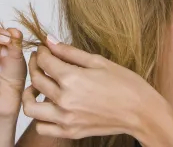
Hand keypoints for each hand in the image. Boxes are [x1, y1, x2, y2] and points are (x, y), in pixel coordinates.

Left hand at [21, 37, 155, 138]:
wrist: (142, 112)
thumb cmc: (125, 84)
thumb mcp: (98, 61)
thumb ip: (70, 52)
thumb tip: (49, 40)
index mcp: (72, 78)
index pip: (44, 61)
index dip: (41, 52)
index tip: (44, 49)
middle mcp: (65, 100)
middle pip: (36, 79)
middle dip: (35, 65)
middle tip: (41, 60)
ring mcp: (66, 119)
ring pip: (30, 107)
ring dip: (30, 93)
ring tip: (39, 85)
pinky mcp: (70, 132)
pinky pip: (42, 127)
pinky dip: (40, 117)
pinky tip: (49, 106)